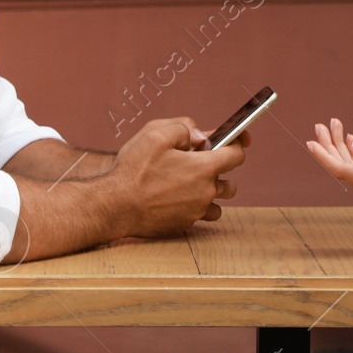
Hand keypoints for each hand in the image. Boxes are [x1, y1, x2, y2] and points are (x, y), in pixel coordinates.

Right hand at [106, 118, 247, 237]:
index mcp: (204, 168)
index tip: (238, 139)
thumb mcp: (155, 134)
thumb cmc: (133, 170)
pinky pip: (199, 215)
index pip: (236, 155)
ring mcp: (196, 211)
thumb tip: (201, 137)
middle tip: (198, 164)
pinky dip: (195, 207)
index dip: (238, 143)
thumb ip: (184, 128)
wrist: (115, 205)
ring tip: (188, 183)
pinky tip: (178, 198)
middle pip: (230, 183)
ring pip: (217, 203)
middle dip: (220, 171)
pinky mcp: (184, 224)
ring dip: (210, 192)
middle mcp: (205, 192)